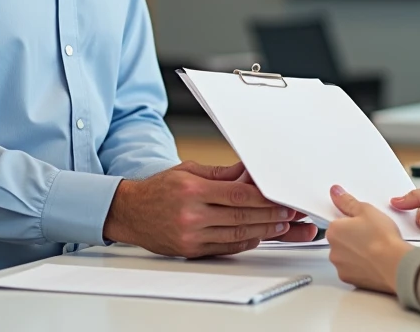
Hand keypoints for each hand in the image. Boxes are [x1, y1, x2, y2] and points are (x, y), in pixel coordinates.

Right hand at [104, 161, 314, 257]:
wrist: (130, 212)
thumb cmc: (159, 189)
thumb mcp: (187, 170)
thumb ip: (220, 173)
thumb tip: (249, 172)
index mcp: (192, 189)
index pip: (237, 196)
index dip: (264, 200)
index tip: (281, 199)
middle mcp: (192, 214)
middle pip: (241, 217)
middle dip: (270, 215)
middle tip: (289, 213)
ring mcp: (191, 235)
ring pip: (236, 234)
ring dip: (263, 231)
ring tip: (281, 225)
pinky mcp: (190, 250)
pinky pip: (225, 248)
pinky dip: (245, 242)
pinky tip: (258, 235)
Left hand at [325, 185, 410, 293]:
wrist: (396, 265)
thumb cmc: (383, 239)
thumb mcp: (367, 210)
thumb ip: (348, 202)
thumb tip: (336, 193)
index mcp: (334, 230)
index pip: (336, 222)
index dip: (351, 222)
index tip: (362, 223)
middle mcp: (333, 250)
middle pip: (340, 240)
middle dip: (353, 238)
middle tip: (371, 235)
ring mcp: (341, 266)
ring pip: (346, 256)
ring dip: (356, 253)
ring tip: (375, 249)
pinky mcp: (350, 280)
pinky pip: (352, 270)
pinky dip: (361, 266)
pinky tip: (374, 261)